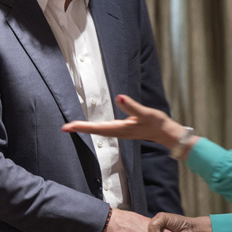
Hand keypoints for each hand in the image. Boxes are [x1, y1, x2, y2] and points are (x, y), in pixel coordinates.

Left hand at [62, 95, 187, 148]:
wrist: (167, 133)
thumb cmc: (157, 123)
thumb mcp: (145, 113)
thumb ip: (131, 106)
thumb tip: (118, 97)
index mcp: (121, 128)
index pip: (97, 128)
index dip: (81, 126)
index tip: (68, 126)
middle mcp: (118, 132)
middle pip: (95, 131)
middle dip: (80, 129)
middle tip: (64, 127)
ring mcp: (121, 132)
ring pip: (99, 131)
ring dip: (86, 128)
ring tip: (73, 126)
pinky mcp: (124, 129)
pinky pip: (105, 130)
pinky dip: (95, 127)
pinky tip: (92, 126)